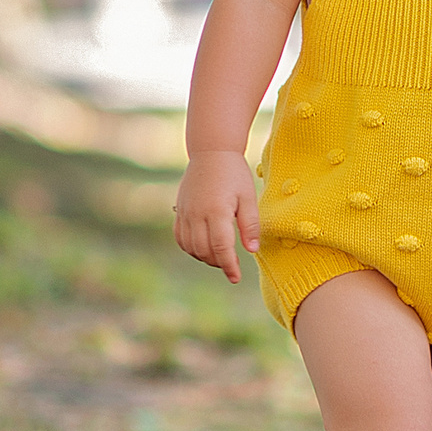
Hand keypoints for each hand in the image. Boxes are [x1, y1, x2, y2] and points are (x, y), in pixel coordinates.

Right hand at [175, 150, 259, 282]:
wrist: (211, 152)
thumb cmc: (234, 174)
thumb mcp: (248, 197)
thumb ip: (250, 225)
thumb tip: (252, 250)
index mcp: (216, 211)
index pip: (221, 248)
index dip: (229, 266)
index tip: (236, 277)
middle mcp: (197, 214)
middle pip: (204, 251)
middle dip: (219, 263)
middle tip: (233, 264)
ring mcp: (185, 213)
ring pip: (191, 247)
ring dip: (205, 258)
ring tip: (221, 257)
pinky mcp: (179, 211)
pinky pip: (181, 238)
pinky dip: (191, 248)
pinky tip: (204, 248)